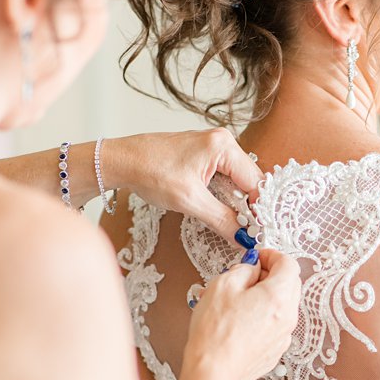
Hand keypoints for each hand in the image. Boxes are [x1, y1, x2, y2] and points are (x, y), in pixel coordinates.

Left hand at [102, 128, 261, 240]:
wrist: (120, 161)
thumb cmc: (149, 172)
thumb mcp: (188, 201)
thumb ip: (221, 220)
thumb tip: (244, 238)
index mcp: (223, 146)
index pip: (255, 182)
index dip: (258, 210)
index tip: (259, 232)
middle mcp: (222, 141)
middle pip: (249, 179)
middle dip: (248, 206)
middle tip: (246, 231)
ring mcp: (212, 146)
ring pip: (236, 179)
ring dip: (235, 201)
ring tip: (231, 222)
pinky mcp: (202, 154)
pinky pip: (223, 176)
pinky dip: (222, 193)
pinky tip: (216, 207)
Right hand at [185, 248, 301, 379]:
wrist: (213, 372)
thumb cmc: (215, 332)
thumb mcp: (222, 286)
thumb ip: (243, 269)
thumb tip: (251, 267)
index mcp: (278, 296)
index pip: (289, 264)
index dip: (272, 255)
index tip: (257, 256)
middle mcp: (288, 317)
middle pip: (290, 285)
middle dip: (270, 275)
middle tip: (246, 275)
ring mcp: (283, 337)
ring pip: (282, 306)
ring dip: (265, 297)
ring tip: (236, 301)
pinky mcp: (274, 351)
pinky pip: (274, 325)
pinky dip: (262, 317)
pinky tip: (238, 322)